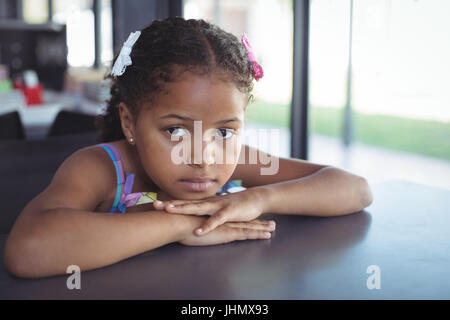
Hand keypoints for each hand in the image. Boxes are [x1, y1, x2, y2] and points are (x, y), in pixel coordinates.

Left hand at [153, 188, 273, 235]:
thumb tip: (191, 216)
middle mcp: (209, 203)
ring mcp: (218, 206)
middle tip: (155, 205)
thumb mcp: (216, 210)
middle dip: (171, 204)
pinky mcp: (229, 213)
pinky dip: (207, 226)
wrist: (255, 199)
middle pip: (187, 203)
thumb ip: (205, 213)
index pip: (184, 202)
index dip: (170, 203)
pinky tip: (198, 231)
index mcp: (205, 203)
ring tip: (170, 211)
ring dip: (184, 209)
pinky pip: (216, 220)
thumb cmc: (234, 206)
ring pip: (198, 208)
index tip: (154, 204)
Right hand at [179, 218, 274, 245]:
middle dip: (257, 222)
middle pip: (243, 221)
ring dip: (261, 227)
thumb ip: (191, 224)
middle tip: (270, 223)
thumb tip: (189, 228)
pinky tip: (267, 235)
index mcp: (214, 219)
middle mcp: (223, 221)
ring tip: (274, 227)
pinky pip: (246, 233)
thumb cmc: (179, 224)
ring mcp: (226, 225)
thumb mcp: (187, 224)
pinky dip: (257, 233)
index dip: (242, 220)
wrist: (178, 222)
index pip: (230, 220)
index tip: (251, 221)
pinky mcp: (227, 232)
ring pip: (248, 226)